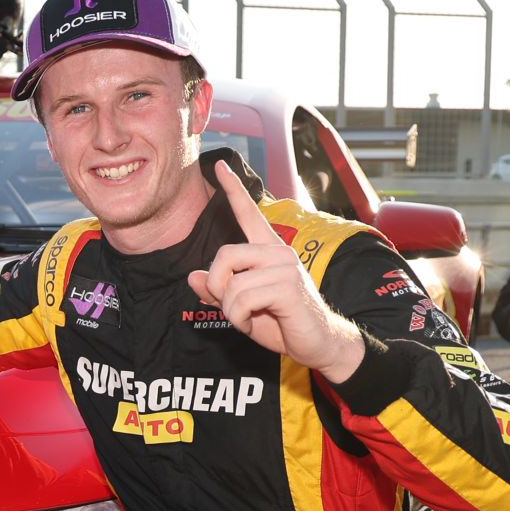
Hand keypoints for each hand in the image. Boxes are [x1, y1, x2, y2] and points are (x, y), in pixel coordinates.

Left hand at [186, 160, 366, 381]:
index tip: (218, 166)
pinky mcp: (287, 286)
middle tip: (233, 308)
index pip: (248, 214)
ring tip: (249, 318)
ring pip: (230, 283)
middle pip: (224, 255)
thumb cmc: (281, 323)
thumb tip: (193, 276)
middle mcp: (277, 252)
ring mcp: (285, 267)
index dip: (232, 190)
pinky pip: (241, 300)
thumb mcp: (242, 307)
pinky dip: (240, 319)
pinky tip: (256, 323)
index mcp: (268, 251)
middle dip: (218, 287)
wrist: (316, 344)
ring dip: (231, 311)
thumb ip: (218, 292)